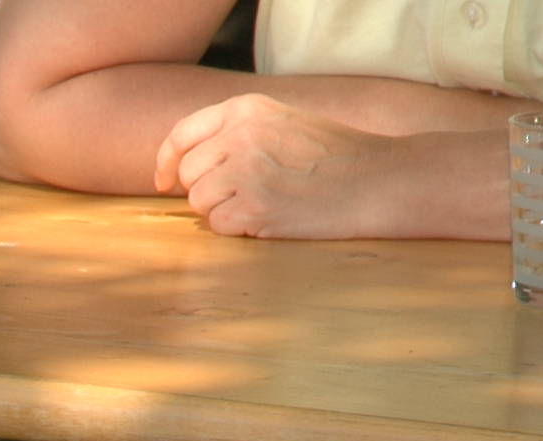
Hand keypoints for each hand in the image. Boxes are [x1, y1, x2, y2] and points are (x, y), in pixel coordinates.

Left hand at [155, 93, 399, 237]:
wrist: (378, 179)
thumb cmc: (332, 155)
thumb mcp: (281, 122)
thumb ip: (236, 133)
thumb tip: (183, 164)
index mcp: (245, 109)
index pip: (181, 135)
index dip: (166, 162)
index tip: (165, 181)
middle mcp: (240, 136)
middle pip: (188, 175)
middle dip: (205, 190)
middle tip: (243, 195)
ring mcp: (245, 173)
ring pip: (199, 202)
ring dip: (222, 210)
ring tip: (264, 202)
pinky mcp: (253, 209)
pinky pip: (218, 226)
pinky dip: (238, 229)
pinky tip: (269, 218)